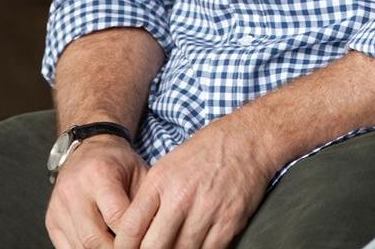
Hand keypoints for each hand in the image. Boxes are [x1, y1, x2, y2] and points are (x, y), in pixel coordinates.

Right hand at [46, 134, 146, 248]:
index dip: (132, 235)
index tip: (146, 241)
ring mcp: (58, 208)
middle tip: (133, 248)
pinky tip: (102, 247)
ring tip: (120, 247)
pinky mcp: (51, 220)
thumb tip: (153, 230)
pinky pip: (66, 248)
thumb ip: (143, 200)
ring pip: (79, 246)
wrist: (89, 149)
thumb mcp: (139, 171)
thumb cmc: (118, 161)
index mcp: (99, 175)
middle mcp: (74, 192)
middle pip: (94, 237)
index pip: (116, 216)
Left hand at [112, 118, 273, 248]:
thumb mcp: (168, 165)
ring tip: (175, 245)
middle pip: (153, 247)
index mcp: (161, 181)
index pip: (131, 228)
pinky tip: (197, 245)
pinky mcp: (231, 219)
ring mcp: (208, 209)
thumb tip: (136, 234)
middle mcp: (182, 196)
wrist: (250, 138)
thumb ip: (150, 199)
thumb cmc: (207, 150)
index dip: (124, 248)